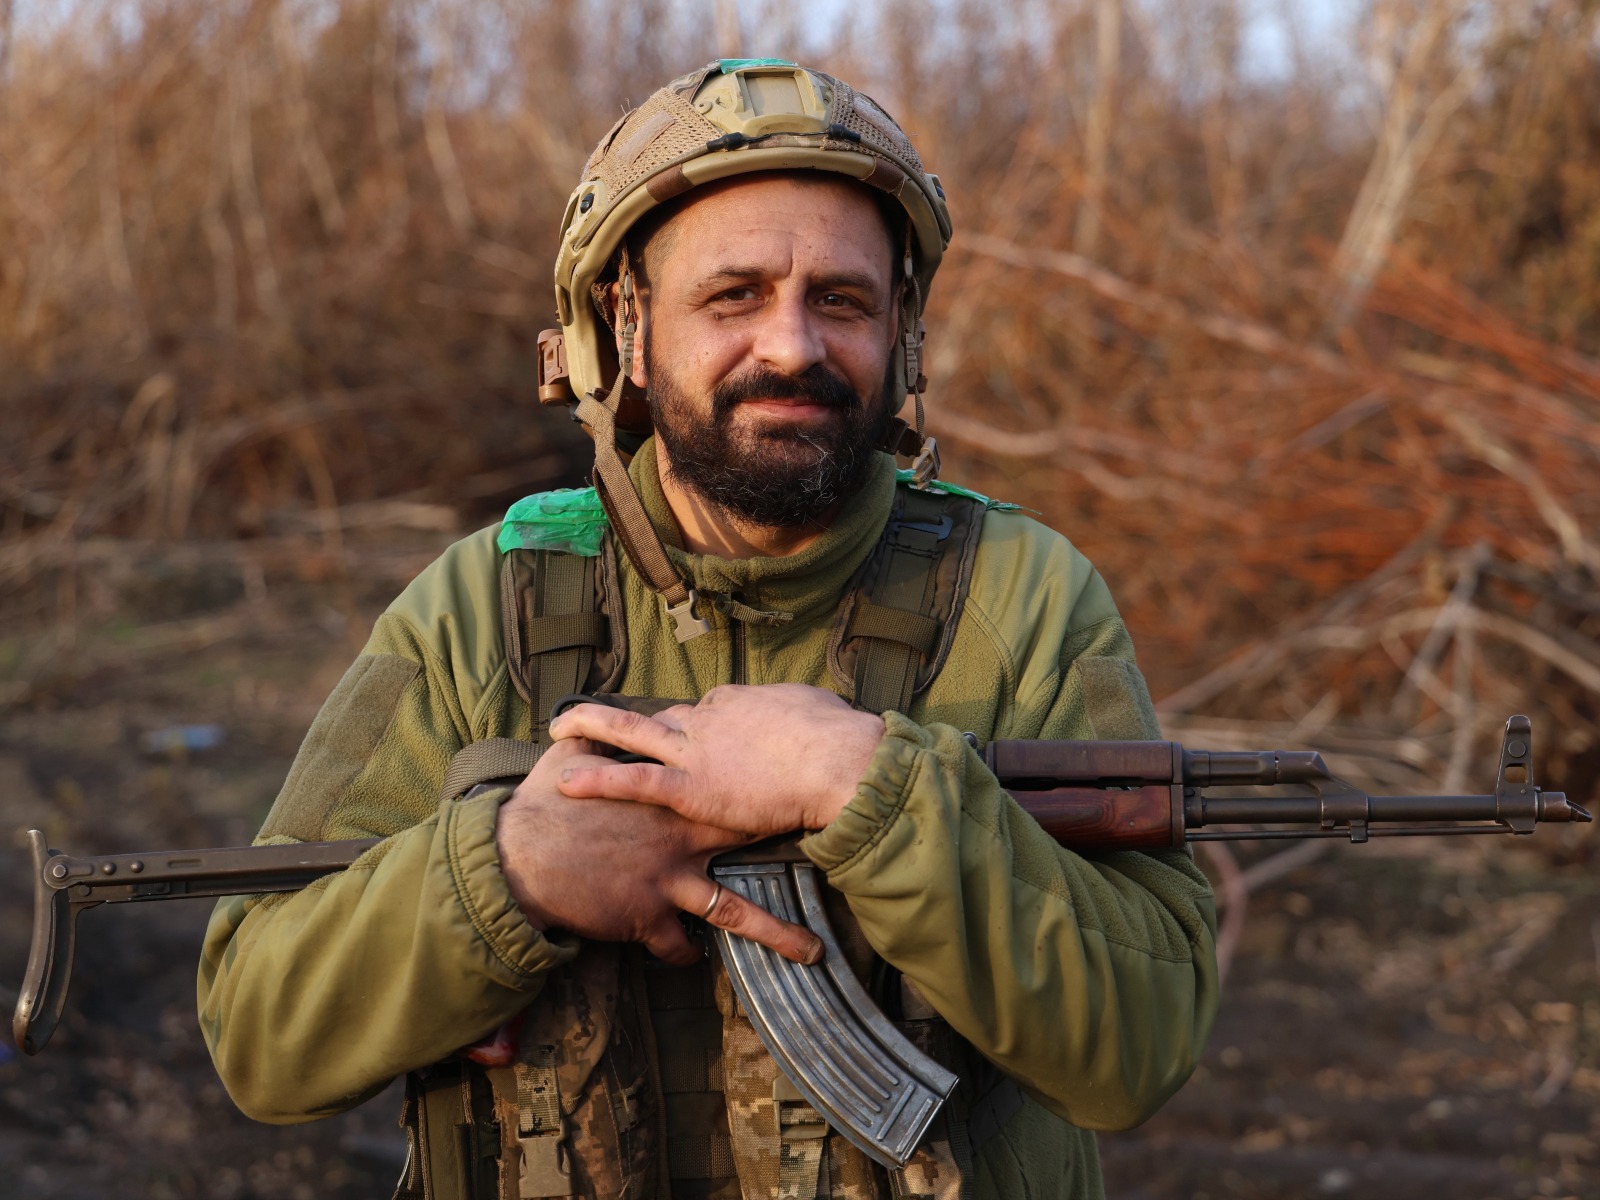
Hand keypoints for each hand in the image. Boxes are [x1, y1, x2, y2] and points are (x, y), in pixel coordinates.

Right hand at [494, 736, 822, 966]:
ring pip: (734, 910)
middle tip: (839, 846)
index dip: (764, 779)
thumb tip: (587, 723)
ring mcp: (669, 879)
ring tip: (812, 950)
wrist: (521, 856)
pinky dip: (683, 954)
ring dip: (775, 932)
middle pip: (750, 839)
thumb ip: (594, 742)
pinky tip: (692, 959)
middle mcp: (679, 836)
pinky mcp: (648, 915)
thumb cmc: (543, 802)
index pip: (727, 782)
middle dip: (794, 841)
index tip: (800, 777)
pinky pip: (675, 944)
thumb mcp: (570, 760)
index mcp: (668, 793)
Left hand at [550, 683, 884, 836]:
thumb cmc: (838, 739)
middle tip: (586, 714)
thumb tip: (800, 718)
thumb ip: (794, 717)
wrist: (838, 761)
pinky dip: (599, 781)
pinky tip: (566, 781)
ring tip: (556, 729)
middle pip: (658, 715)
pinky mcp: (692, 787)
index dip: (693, 728)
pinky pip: (637, 782)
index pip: (705, 713)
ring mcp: (696, 751)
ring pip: (632, 734)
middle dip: (620, 716)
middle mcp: (709, 720)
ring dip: (591, 729)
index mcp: (738, 704)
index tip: (688, 741)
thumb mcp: (814, 712)